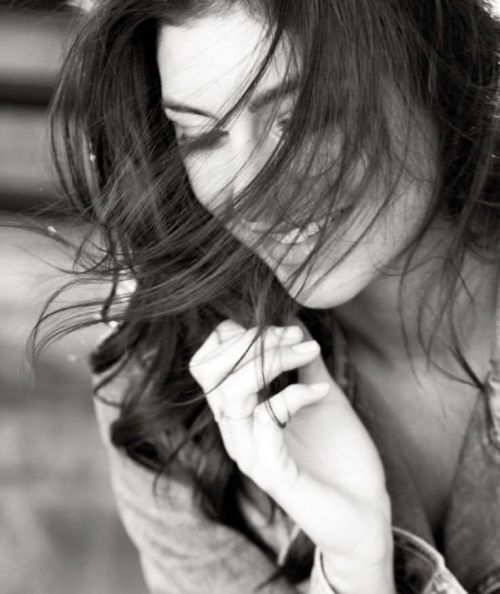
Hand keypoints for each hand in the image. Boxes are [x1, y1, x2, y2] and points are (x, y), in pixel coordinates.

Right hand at [188, 318, 392, 568]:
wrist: (365, 509)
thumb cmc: (340, 454)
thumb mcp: (321, 393)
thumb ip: (303, 360)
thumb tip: (294, 320)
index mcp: (242, 412)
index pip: (209, 362)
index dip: (240, 335)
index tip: (286, 330)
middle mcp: (236, 431)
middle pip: (210, 371)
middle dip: (251, 342)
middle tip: (294, 336)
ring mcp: (249, 452)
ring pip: (232, 391)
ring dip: (272, 360)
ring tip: (308, 352)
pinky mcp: (270, 471)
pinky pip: (266, 417)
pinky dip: (295, 393)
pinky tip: (322, 392)